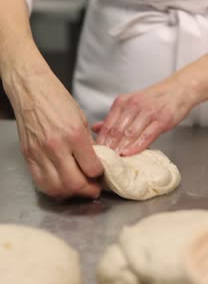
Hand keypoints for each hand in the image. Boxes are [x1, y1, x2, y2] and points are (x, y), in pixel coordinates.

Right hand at [3, 47, 102, 198]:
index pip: (92, 168)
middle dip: (87, 190)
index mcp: (74, 134)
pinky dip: (53, 188)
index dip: (100, 175)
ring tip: (78, 188)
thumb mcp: (80, 119)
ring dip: (70, 193)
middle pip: (74, 184)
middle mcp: (56, 146)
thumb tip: (95, 163)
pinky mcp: (28, 156)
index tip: (102, 175)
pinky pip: (41, 182)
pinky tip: (61, 185)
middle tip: (93, 189)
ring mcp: (40, 153)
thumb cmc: (57, 100)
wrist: (32, 90)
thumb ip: (87, 144)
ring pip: (57, 188)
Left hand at [92, 77, 195, 155]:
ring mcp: (148, 112)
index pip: (108, 124)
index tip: (96, 154)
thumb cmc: (154, 99)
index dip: (101, 140)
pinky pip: (146, 135)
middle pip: (116, 130)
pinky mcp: (162, 120)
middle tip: (103, 161)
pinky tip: (129, 154)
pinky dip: (136, 146)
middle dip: (109, 147)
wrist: (178, 89)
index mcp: (123, 102)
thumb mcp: (131, 103)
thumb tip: (95, 128)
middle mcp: (133, 105)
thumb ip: (114, 117)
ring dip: (120, 148)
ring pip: (129, 133)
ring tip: (114, 161)